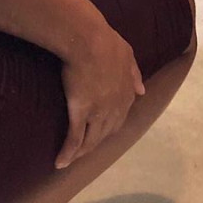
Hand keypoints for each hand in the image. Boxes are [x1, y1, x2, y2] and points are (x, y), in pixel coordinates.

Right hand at [55, 18, 145, 170]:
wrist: (89, 40)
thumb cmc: (106, 41)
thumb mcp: (127, 54)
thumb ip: (134, 73)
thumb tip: (142, 90)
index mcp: (127, 93)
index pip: (120, 116)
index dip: (110, 125)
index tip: (102, 129)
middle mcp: (116, 107)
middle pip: (106, 132)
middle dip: (97, 141)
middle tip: (86, 148)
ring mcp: (98, 112)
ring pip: (91, 139)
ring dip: (83, 152)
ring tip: (72, 159)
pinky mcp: (81, 113)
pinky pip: (74, 139)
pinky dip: (68, 153)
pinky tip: (60, 162)